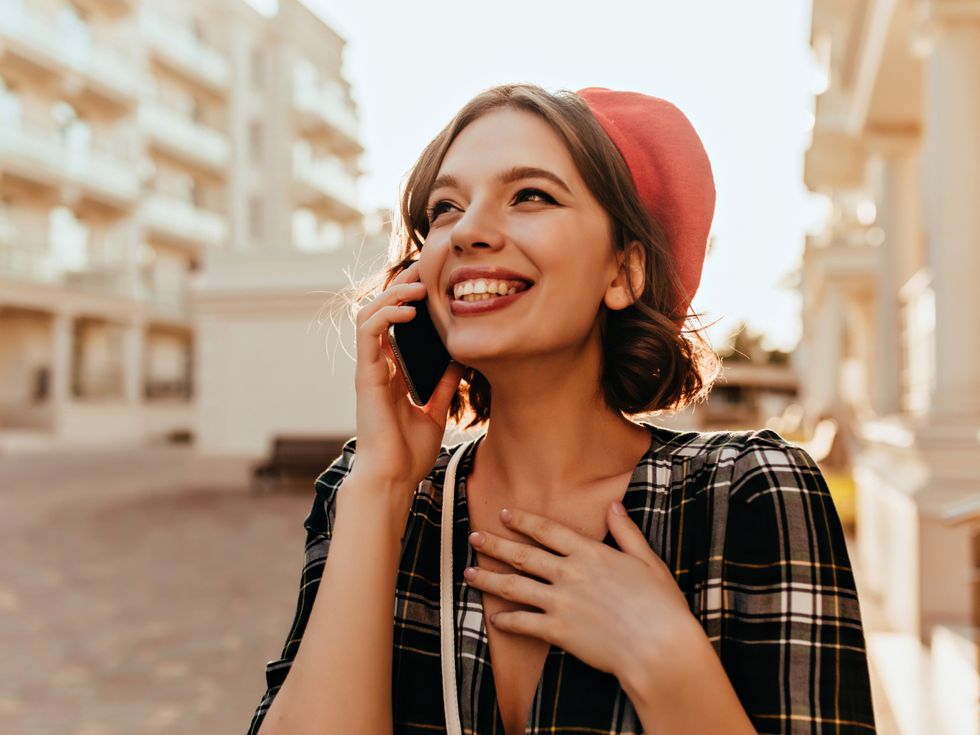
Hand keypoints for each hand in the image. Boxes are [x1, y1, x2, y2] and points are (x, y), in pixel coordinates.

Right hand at [353, 260, 465, 490]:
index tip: (432, 284)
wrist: (393, 479)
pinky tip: (409, 309)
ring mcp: (369, 370)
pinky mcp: (366, 376)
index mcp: (391, 374)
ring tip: (418, 285)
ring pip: (369, 315)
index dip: (408, 300)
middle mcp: (377, 367)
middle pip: (380, 313)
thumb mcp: (434, 412)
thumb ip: (442, 386)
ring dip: (393, 294)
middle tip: (425, 272)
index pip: (394, 325)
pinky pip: (369, 333)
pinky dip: (387, 314)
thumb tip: (460, 360)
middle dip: (400, 288)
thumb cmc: (409, 453)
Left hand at [464, 503, 695, 682]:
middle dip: (494, 545)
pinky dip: (506, 621)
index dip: (522, 521)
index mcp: (590, 553)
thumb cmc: (661, 605)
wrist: (659, 647)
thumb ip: (627, 532)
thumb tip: (613, 505)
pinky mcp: (558, 631)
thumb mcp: (648, 560)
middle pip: (522, 555)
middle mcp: (570, 573)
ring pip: (514, 587)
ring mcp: (561, 602)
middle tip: (474, 537)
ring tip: (468, 573)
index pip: (547, 530)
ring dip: (488, 579)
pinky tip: (494, 619)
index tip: (503, 513)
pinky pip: (523, 623)